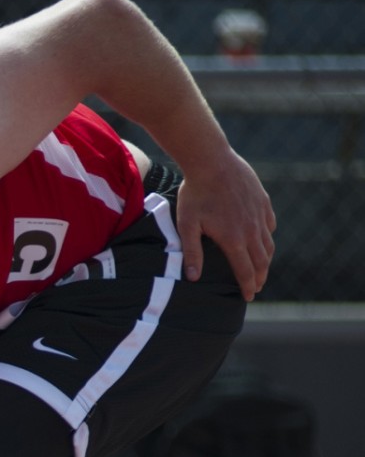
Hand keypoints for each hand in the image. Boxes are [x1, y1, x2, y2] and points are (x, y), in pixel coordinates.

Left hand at [176, 151, 276, 300]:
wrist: (211, 160)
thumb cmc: (195, 193)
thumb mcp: (187, 225)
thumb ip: (191, 253)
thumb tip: (193, 278)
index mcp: (234, 239)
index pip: (245, 271)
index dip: (248, 286)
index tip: (248, 297)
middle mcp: (251, 229)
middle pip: (261, 260)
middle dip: (260, 277)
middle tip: (256, 287)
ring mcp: (259, 213)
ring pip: (268, 243)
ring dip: (266, 259)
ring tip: (262, 269)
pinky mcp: (262, 200)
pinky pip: (270, 223)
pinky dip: (268, 236)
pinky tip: (264, 239)